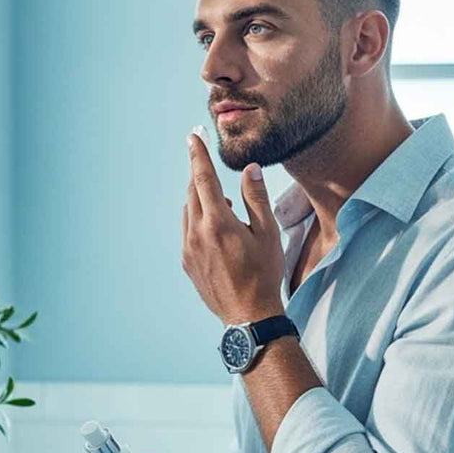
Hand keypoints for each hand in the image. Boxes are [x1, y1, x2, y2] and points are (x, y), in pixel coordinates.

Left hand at [183, 128, 286, 324]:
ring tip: (225, 209)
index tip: (192, 137)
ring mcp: (188, 249)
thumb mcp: (267, 233)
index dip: (197, 155)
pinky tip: (218, 230)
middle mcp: (196, 233)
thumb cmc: (264, 273)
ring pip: (188, 212)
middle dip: (198, 175)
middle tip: (203, 160)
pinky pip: (188, 231)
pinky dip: (198, 221)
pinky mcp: (186, 262)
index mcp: (217, 222)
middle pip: (193, 192)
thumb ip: (256, 198)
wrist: (248, 315)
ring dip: (201, 201)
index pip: (202, 178)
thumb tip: (249, 169)